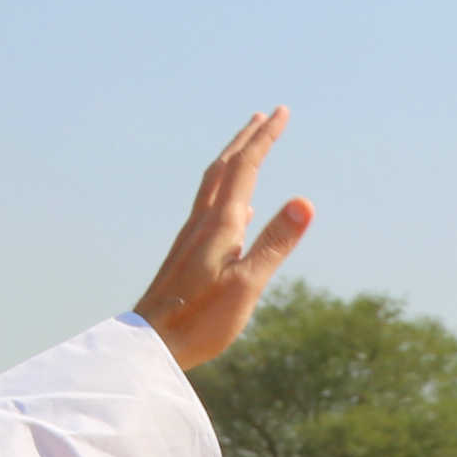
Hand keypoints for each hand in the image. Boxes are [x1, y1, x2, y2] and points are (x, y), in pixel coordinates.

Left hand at [133, 108, 316, 370]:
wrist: (151, 344)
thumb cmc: (200, 321)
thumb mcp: (247, 284)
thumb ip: (276, 243)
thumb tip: (305, 201)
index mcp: (220, 224)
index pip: (246, 167)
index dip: (265, 138)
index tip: (282, 112)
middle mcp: (203, 222)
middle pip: (225, 167)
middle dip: (247, 139)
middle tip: (265, 116)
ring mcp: (192, 237)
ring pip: (214, 184)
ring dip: (233, 160)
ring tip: (248, 147)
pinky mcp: (187, 254)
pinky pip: (210, 209)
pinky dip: (228, 195)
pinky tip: (241, 210)